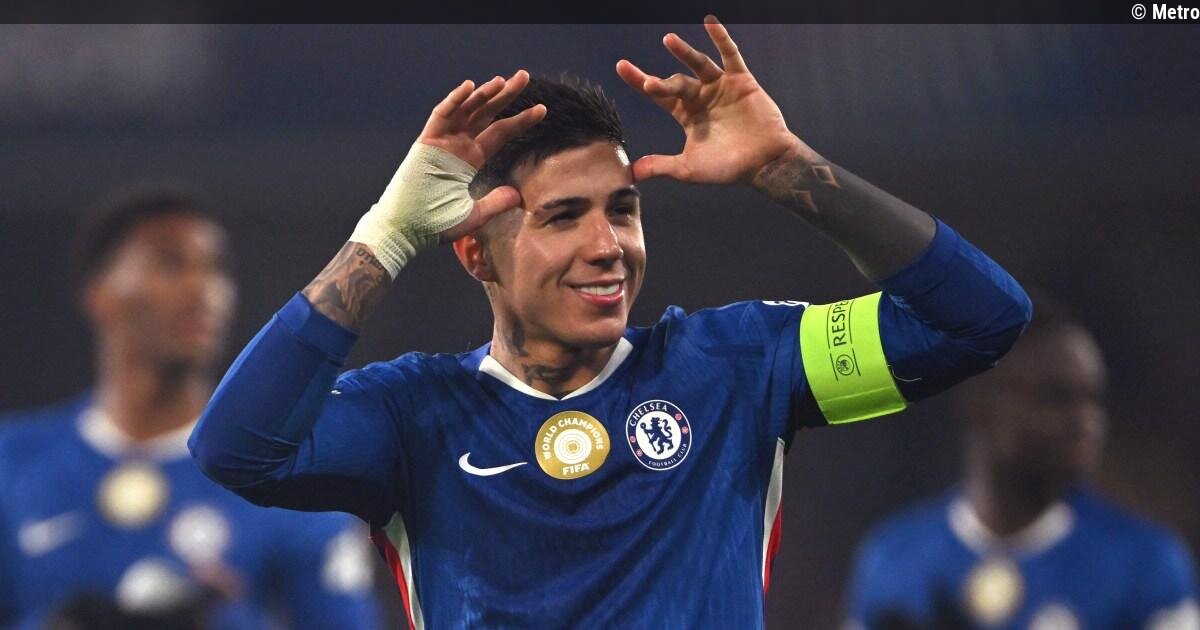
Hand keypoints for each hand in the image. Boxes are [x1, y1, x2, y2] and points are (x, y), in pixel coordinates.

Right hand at [416, 70, 546, 239]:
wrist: (407, 229)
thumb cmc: (435, 224)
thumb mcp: (473, 215)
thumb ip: (495, 203)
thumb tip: (517, 195)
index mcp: (470, 159)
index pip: (500, 133)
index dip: (520, 121)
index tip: (542, 109)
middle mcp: (458, 146)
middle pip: (486, 114)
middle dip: (505, 95)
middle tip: (525, 76)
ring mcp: (442, 142)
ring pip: (466, 110)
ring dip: (483, 94)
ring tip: (504, 81)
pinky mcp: (426, 142)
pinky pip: (441, 116)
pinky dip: (454, 100)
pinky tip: (470, 87)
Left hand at [615, 16, 804, 184]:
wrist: (764, 164)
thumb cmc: (728, 168)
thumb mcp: (689, 168)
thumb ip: (661, 166)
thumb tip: (631, 173)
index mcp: (686, 114)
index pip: (659, 94)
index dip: (640, 80)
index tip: (621, 66)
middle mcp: (701, 97)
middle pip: (676, 83)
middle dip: (663, 85)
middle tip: (650, 85)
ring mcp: (720, 86)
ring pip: (699, 64)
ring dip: (684, 52)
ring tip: (668, 41)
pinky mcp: (741, 80)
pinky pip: (730, 55)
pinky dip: (721, 38)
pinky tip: (710, 23)